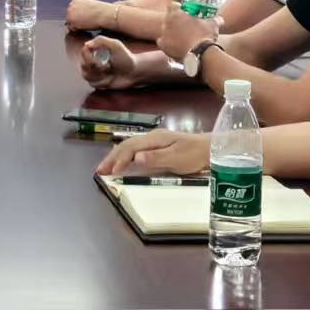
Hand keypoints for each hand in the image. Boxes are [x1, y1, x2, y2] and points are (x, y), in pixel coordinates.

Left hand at [67, 0, 118, 31]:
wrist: (105, 14)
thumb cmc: (102, 11)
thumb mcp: (91, 6)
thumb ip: (83, 9)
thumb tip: (80, 16)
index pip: (72, 10)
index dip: (78, 16)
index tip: (85, 18)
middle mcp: (71, 4)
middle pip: (69, 16)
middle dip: (76, 21)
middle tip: (86, 22)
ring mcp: (70, 12)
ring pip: (70, 23)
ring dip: (77, 26)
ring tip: (87, 25)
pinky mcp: (71, 21)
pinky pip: (72, 29)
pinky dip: (78, 30)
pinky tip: (86, 27)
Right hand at [80, 37, 142, 88]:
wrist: (134, 72)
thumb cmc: (126, 57)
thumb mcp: (116, 45)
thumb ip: (101, 40)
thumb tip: (86, 44)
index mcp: (95, 50)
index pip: (83, 52)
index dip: (88, 57)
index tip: (97, 60)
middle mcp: (92, 60)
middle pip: (83, 65)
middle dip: (95, 68)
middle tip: (108, 66)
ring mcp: (94, 72)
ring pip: (86, 75)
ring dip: (99, 75)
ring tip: (110, 72)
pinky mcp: (97, 82)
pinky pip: (93, 84)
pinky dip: (103, 82)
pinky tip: (110, 79)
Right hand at [96, 128, 211, 176]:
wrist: (210, 148)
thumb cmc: (194, 154)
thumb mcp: (177, 158)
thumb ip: (156, 158)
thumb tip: (136, 157)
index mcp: (154, 139)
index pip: (130, 148)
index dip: (119, 159)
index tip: (111, 172)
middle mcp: (151, 137)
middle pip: (126, 146)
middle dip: (111, 158)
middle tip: (99, 171)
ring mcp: (154, 141)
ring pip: (129, 147)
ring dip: (115, 157)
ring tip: (105, 168)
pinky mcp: (157, 146)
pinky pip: (135, 149)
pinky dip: (124, 157)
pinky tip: (121, 163)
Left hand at [156, 1, 218, 59]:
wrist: (200, 53)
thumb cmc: (205, 36)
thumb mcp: (212, 25)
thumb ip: (215, 20)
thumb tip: (220, 19)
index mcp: (177, 14)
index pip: (172, 5)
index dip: (176, 8)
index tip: (181, 11)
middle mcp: (167, 22)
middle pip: (167, 18)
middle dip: (173, 21)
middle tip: (181, 26)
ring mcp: (164, 34)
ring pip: (164, 30)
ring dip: (169, 32)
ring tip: (179, 37)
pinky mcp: (163, 45)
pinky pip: (162, 42)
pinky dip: (166, 44)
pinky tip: (174, 46)